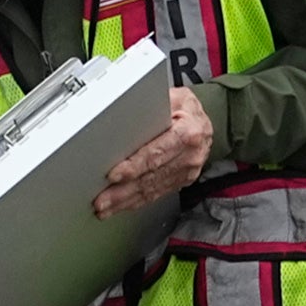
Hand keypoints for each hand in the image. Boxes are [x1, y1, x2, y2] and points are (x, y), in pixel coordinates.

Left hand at [93, 83, 216, 215]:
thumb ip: (152, 106)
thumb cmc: (186, 108)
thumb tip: (125, 111)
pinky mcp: (182, 181)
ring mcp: (187, 171)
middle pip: (151, 176)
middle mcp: (190, 155)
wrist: (204, 122)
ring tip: (105, 207)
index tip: (113, 175)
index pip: (157, 153)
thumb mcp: (174, 97)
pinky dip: (137, 201)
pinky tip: (122, 205)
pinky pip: (157, 193)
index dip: (134, 166)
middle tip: (101, 200)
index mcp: (189, 131)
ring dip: (126, 201)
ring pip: (152, 189)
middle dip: (123, 191)